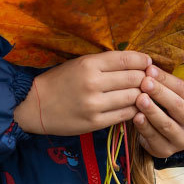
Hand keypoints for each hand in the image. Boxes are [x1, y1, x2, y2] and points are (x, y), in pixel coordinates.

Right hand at [13, 51, 152, 136]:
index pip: (127, 60)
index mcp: (89, 64)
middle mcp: (93, 83)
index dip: (143, 60)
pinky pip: (125, 115)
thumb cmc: (59, 81)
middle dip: (146, 78)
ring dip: (142, 95)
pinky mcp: (95, 122)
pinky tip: (133, 106)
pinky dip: (134, 110)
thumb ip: (105, 63)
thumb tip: (137, 63)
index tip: (148, 62)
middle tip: (149, 79)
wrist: (35, 106)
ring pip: (133, 97)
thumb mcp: (79, 63)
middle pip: (135, 78)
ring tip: (143, 93)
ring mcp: (95, 105)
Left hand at [131, 64, 183, 159]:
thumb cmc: (168, 108)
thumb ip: (166, 84)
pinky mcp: (166, 151)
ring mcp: (182, 141)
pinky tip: (136, 117)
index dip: (167, 79)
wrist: (168, 136)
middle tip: (144, 82)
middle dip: (160, 93)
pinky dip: (144, 127)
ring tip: (139, 98)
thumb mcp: (173, 95)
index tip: (150, 69)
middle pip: (177, 106)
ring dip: (152, 110)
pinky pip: (154, 138)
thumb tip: (148, 67)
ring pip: (166, 124)